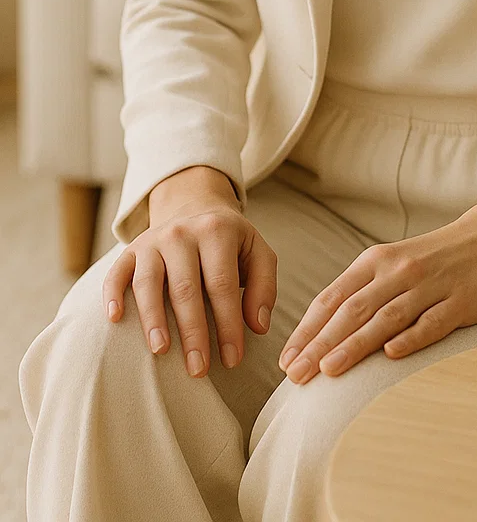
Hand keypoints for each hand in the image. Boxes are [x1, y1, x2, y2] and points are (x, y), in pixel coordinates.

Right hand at [102, 166, 277, 378]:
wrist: (194, 206)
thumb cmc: (229, 243)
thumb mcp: (257, 253)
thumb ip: (263, 287)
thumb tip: (258, 327)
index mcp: (217, 232)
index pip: (222, 285)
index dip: (228, 324)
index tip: (232, 360)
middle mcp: (182, 233)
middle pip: (186, 288)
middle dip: (193, 332)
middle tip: (198, 369)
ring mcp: (153, 240)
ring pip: (149, 282)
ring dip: (153, 319)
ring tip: (161, 351)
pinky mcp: (131, 250)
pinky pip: (116, 272)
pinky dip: (112, 294)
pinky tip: (114, 318)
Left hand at [278, 196, 476, 382]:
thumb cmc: (434, 258)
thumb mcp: (393, 265)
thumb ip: (361, 292)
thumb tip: (320, 332)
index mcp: (377, 261)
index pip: (333, 298)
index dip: (307, 330)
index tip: (286, 361)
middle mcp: (399, 271)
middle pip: (353, 310)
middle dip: (320, 344)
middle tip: (295, 375)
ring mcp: (430, 286)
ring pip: (386, 317)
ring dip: (355, 344)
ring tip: (329, 369)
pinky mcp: (460, 301)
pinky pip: (432, 322)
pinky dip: (411, 337)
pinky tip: (391, 355)